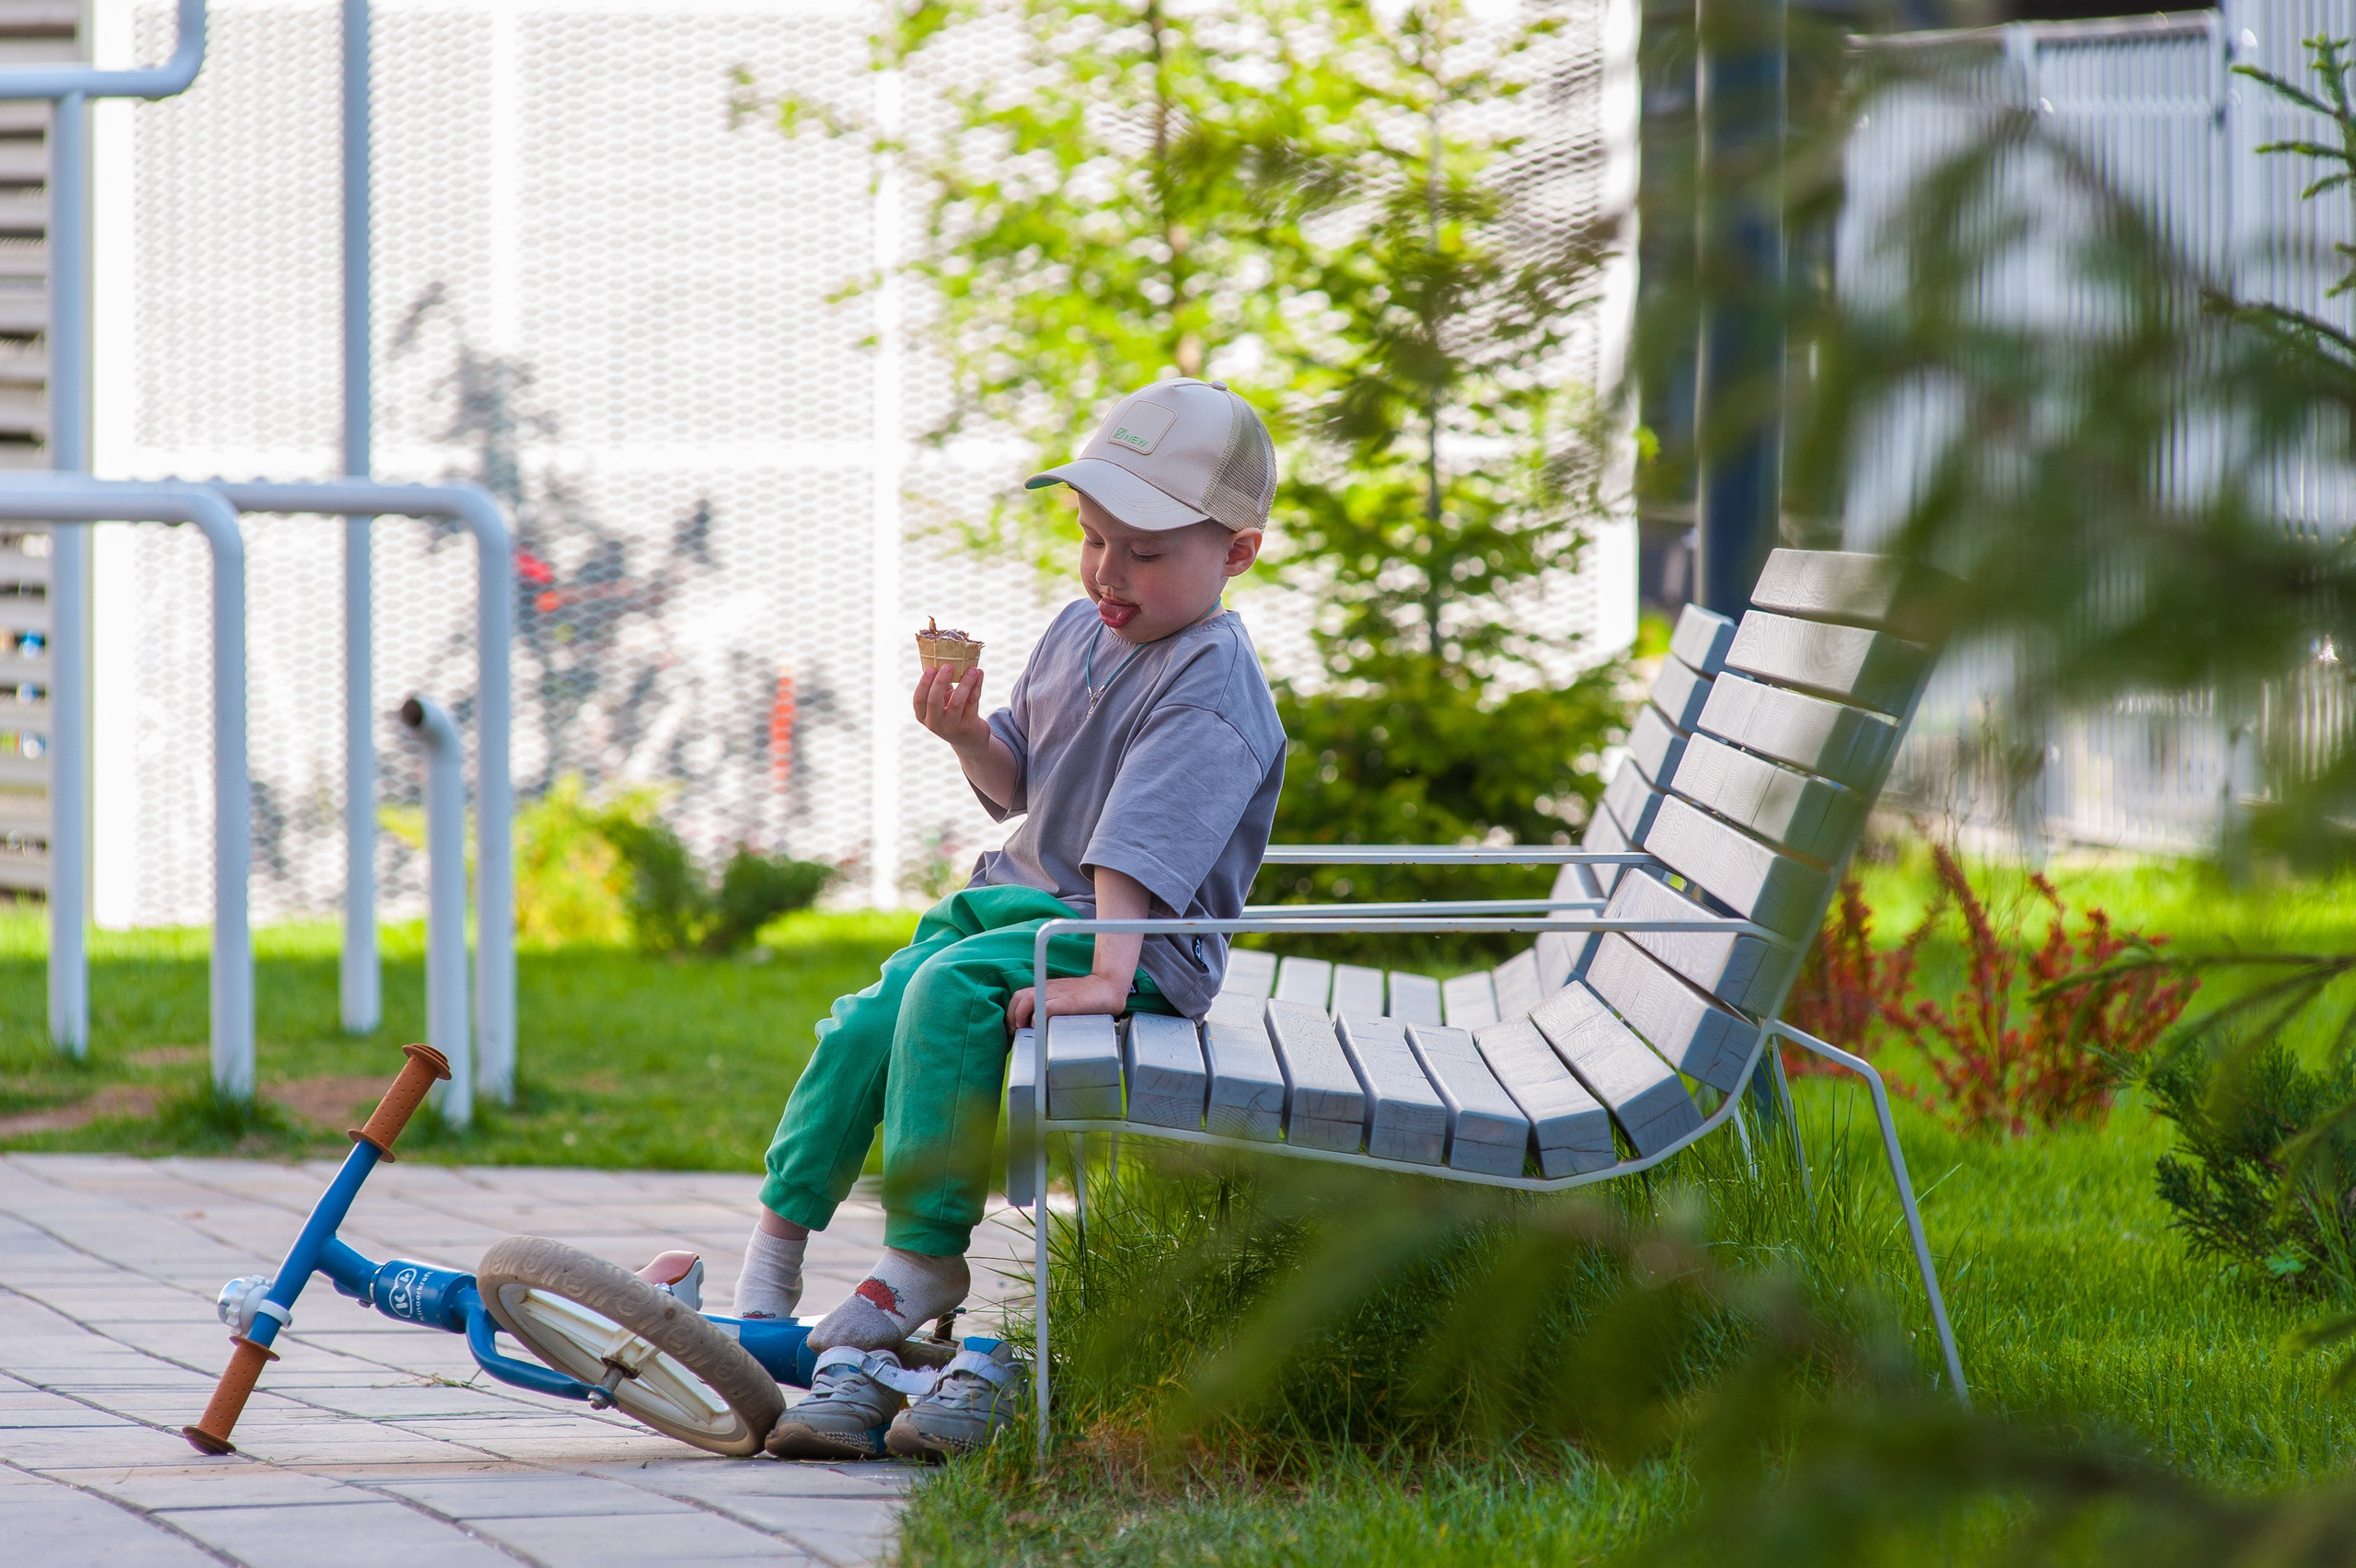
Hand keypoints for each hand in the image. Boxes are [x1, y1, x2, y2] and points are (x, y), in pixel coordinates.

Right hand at [914, 664, 991, 756]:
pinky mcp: (968, 726)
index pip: (919, 700)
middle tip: (948, 666)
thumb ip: (942, 686)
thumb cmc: (952, 714)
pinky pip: (972, 703)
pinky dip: (976, 687)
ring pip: (956, 702)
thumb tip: (949, 659)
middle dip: (940, 681)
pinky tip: (979, 674)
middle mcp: (935, 723)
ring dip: (965, 683)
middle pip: (934, 701)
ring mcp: (952, 727)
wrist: (970, 740)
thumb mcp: (942, 703)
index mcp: (923, 716)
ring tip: (972, 669)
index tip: (931, 668)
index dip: (924, 683)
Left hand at [1006, 972, 1133, 1032]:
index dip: (1012, 1012)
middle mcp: (1048, 989)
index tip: (1015, 1028)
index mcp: (1046, 988)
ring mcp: (1057, 994)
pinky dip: (1038, 1020)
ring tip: (1026, 1030)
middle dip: (1012, 1015)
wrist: (1108, 987)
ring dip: (1020, 1017)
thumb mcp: (1065, 999)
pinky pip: (1043, 1009)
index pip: (1019, 996)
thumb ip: (1052, 1006)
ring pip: (1026, 1000)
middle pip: (1019, 997)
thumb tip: (1039, 1026)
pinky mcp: (1066, 1002)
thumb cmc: (1088, 998)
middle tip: (1017, 1031)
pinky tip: (1040, 1029)